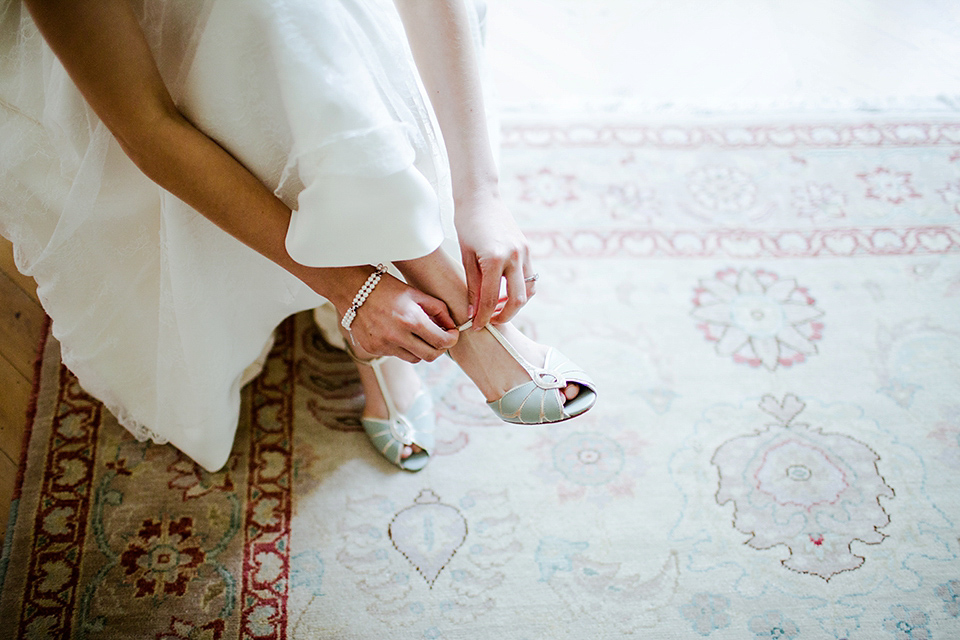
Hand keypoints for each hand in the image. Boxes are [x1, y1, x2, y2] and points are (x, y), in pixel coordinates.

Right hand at [347, 273, 458, 362]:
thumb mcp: (416, 293)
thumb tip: (450, 326)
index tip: (452, 334)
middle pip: (430, 356)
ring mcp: (383, 345)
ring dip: (420, 349)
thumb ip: (438, 309)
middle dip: (439, 348)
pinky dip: (401, 347)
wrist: (353, 289)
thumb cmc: (387, 288)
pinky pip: (396, 355)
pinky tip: (395, 332)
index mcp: (411, 319)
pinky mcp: (373, 350)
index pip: (441, 341)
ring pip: (414, 358)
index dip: (452, 339)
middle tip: (439, 338)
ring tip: (416, 334)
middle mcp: (397, 336)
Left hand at [456, 191, 534, 328]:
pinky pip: (529, 277)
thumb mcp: (466, 256)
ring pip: (528, 290)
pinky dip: (521, 289)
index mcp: (495, 258)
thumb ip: (472, 285)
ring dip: (516, 304)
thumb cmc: (467, 224)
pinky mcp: (528, 248)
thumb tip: (473, 311)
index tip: (476, 327)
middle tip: (490, 322)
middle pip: (517, 300)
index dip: (483, 317)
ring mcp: (525, 252)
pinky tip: (506, 292)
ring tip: (498, 309)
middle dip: (505, 316)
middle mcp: (515, 256)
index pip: (491, 299)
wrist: (481, 197)